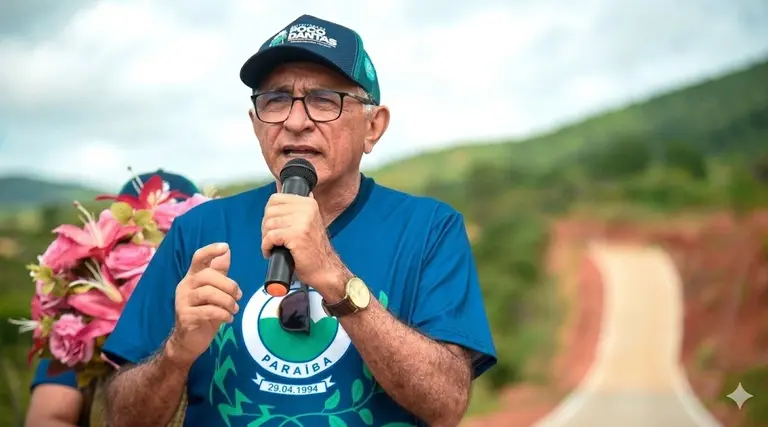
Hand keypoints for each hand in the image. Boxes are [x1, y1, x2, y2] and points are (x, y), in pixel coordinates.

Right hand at [167, 242, 241, 366]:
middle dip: (228, 284)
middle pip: (207, 275)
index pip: (198, 258)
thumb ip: (219, 273)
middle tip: (239, 296)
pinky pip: (207, 311)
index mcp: (193, 277)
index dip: (210, 250)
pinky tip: (229, 319)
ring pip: (207, 293)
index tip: (225, 247)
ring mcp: (183, 301)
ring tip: (234, 309)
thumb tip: (227, 252)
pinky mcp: (186, 317)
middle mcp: (185, 286)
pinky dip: (222, 314)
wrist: (189, 340)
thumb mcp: (215, 292)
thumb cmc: (204, 313)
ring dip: (227, 301)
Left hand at [261, 193, 348, 297]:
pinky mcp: (296, 235)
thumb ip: (296, 209)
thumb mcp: (309, 221)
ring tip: (273, 246)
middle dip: (266, 227)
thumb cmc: (313, 249)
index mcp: (308, 203)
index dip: (269, 214)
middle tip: (272, 239)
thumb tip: (278, 197)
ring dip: (266, 238)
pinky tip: (271, 252)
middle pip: (270, 211)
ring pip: (268, 224)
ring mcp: (302, 222)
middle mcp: (307, 209)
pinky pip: (270, 237)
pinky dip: (266, 246)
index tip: (273, 226)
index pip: (275, 198)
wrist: (324, 268)